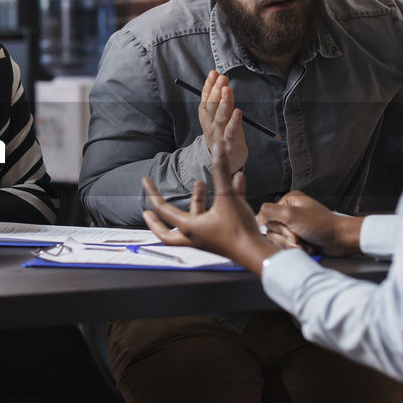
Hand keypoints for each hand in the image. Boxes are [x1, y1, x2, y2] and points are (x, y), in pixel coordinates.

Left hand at [140, 136, 276, 273]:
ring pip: (195, 221)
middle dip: (156, 222)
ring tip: (200, 184)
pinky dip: (224, 201)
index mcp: (189, 227)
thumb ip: (221, 172)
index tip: (144, 180)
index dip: (152, 192)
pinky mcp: (223, 238)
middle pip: (167, 233)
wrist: (257, 254)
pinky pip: (218, 217)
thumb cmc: (238, 230)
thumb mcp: (227, 197)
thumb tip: (218, 148)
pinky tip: (236, 182)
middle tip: (147, 213)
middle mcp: (195, 236)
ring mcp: (208, 239)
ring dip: (196, 202)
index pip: (162, 209)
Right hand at [196, 70, 248, 172]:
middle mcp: (210, 124)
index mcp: (205, 116)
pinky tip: (238, 112)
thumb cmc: (222, 133)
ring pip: (220, 116)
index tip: (214, 73)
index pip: (205, 98)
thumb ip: (216, 98)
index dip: (209, 85)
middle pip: (212, 106)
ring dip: (223, 102)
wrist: (224, 161)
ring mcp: (219, 134)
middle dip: (216, 91)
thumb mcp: (216, 116)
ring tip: (227, 90)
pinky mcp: (230, 143)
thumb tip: (217, 76)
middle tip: (222, 78)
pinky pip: (231, 131)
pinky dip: (234, 121)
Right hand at [255, 191, 363, 256]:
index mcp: (287, 201)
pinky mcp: (298, 237)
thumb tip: (254, 218)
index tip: (291, 231)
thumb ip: (268, 212)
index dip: (278, 228)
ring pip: (279, 240)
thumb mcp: (291, 215)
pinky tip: (307, 247)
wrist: (340, 240)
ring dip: (292, 245)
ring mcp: (293, 225)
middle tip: (299, 238)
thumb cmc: (321, 225)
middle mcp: (289, 212)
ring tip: (305, 244)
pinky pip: (287, 245)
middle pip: (272, 230)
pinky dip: (296, 249)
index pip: (266, 217)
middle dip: (287, 238)